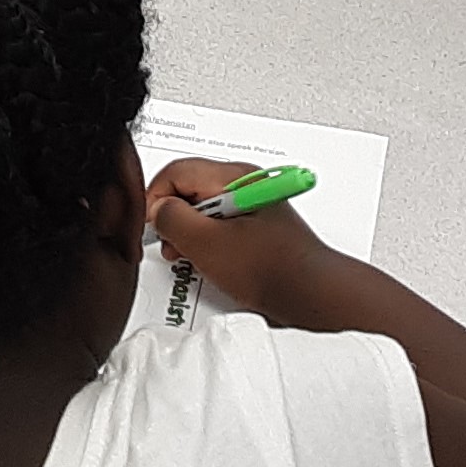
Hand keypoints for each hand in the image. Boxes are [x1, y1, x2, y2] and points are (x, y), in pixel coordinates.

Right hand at [145, 158, 336, 312]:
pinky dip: (206, 239)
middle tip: (171, 242)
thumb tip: (157, 209)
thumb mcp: (207, 243)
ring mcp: (252, 203)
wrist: (313, 295)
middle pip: (188, 187)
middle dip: (172, 216)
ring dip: (188, 231)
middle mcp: (245, 183)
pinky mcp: (256, 223)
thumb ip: (172, 218)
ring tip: (190, 255)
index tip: (152, 226)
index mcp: (234, 178)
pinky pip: (219, 222)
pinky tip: (209, 261)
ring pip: (202, 206)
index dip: (155, 199)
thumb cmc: (273, 270)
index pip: (176, 171)